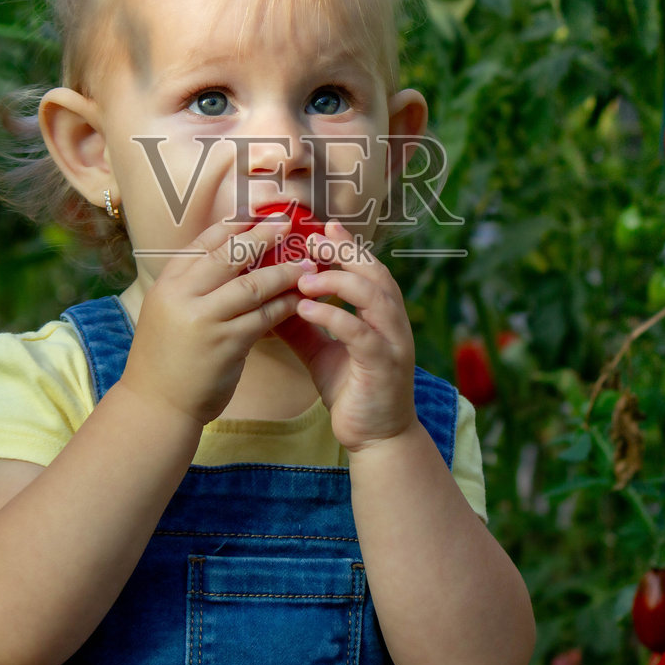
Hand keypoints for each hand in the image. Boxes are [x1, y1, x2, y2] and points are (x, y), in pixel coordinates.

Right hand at [122, 211, 315, 426]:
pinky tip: (302, 298)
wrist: (156, 405)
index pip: (204, 242)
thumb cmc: (167, 357)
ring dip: (284, 272)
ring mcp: (205, 320)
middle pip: (230, 255)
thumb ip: (194, 285)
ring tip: (307, 263)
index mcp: (168, 283)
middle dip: (262, 236)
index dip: (234, 226)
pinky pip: (264, 317)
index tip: (258, 215)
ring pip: (253, 285)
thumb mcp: (168, 310)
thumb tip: (233, 256)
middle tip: (288, 223)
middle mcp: (183, 296)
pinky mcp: (227, 344)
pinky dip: (285, 305)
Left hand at [271, 220, 417, 452]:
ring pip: (374, 296)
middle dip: (345, 251)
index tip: (321, 226)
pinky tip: (307, 308)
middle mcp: (392, 323)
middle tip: (311, 240)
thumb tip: (271, 298)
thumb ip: (302, 324)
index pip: (367, 267)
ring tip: (304, 276)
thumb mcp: (320, 351)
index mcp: (380, 315)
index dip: (347, 244)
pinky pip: (361, 334)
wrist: (375, 438)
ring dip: (339, 280)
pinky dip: (334, 316)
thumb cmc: (351, 390)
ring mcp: (393, 343)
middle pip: (375, 272)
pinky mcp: (384, 367)